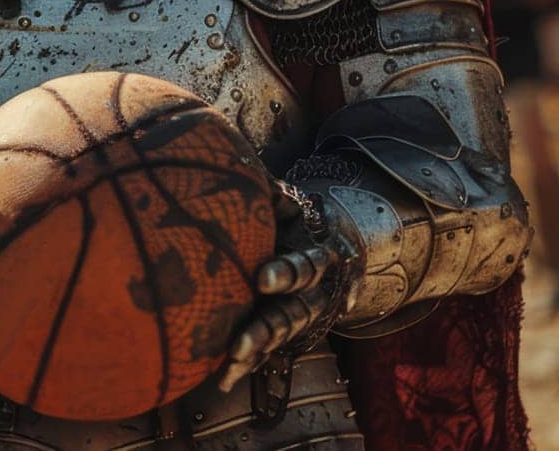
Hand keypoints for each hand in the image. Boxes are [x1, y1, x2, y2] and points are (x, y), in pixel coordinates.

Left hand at [219, 182, 350, 391]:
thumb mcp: (295, 202)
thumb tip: (258, 181)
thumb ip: (277, 195)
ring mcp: (302, 314)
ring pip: (281, 336)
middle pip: (294, 314)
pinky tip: (225, 377)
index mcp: (319, 256)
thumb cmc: (300, 216)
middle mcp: (315, 291)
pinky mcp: (287, 329)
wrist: (333, 242)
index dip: (286, 273)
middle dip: (266, 330)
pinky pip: (270, 350)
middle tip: (237, 344)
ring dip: (255, 352)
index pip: (306, 267)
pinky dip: (249, 363)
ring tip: (229, 366)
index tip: (259, 278)